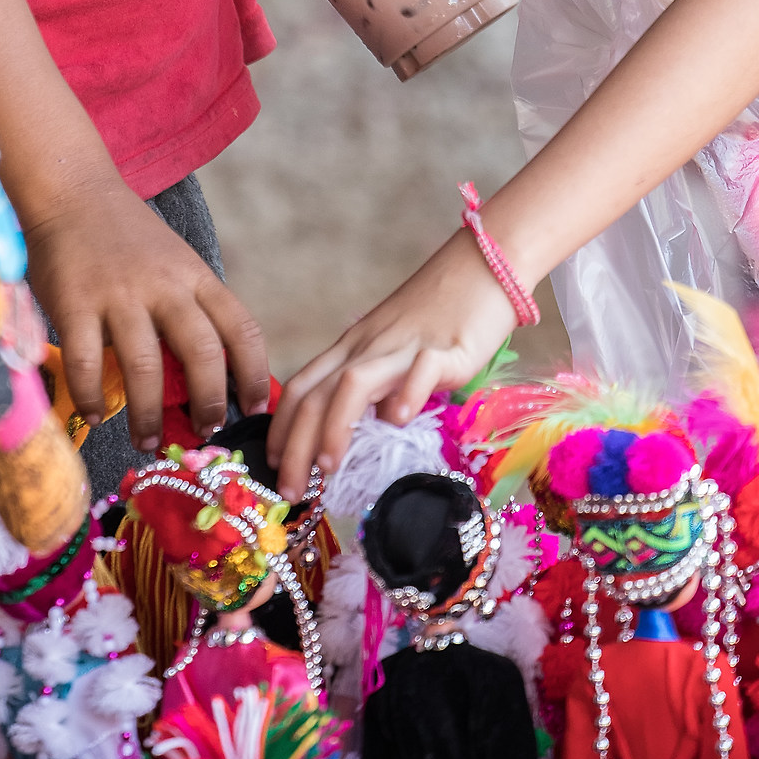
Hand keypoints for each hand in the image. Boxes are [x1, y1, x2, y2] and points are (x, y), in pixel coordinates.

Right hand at [24, 165, 267, 450]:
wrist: (74, 194)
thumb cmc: (129, 240)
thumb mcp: (175, 265)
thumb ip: (191, 310)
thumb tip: (211, 379)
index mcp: (196, 277)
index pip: (241, 327)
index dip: (254, 373)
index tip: (254, 408)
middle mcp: (165, 286)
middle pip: (201, 351)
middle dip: (208, 402)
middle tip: (205, 433)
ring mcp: (119, 295)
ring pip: (145, 366)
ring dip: (149, 415)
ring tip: (148, 442)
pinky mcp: (75, 304)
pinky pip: (87, 362)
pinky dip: (91, 398)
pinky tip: (95, 417)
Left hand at [268, 233, 517, 498]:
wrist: (485, 265)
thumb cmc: (440, 311)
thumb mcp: (392, 346)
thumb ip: (376, 383)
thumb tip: (367, 429)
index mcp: (354, 346)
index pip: (302, 388)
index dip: (281, 430)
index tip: (273, 468)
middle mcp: (370, 346)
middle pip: (318, 394)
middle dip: (295, 447)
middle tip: (288, 493)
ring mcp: (407, 347)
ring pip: (354, 383)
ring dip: (334, 427)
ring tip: (327, 469)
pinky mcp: (449, 348)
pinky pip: (422, 369)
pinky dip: (407, 394)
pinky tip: (400, 421)